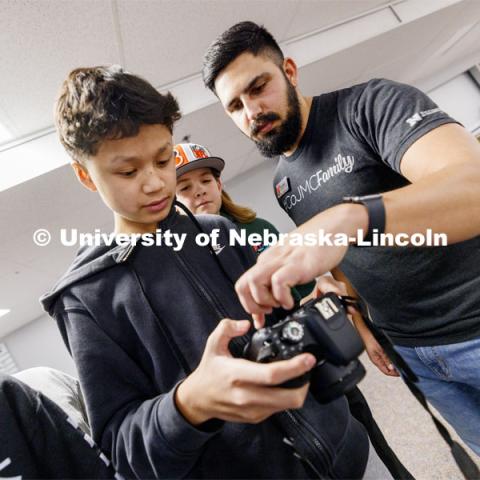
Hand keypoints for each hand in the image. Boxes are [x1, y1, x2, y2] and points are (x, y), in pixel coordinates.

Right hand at [175, 319, 315, 424]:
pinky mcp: (255, 418)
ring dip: (298, 391)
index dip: (294, 367)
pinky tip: (283, 385)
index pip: (271, 374)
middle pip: (287, 397)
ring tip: (299, 376)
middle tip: (308, 368)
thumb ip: (227, 328)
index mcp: (236, 374)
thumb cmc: (209, 371)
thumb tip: (246, 324)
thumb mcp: (213, 344)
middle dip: (305, 383)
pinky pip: (279, 410)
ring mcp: (251, 410)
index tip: (308, 358)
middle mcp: (245, 395)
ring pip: (287, 406)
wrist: (198, 400)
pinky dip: (286, 398)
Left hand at [236, 204, 366, 327]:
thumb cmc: (316, 243)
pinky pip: (278, 282)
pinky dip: (282, 297)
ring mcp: (283, 260)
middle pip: (243, 285)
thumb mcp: (292, 260)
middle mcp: (271, 259)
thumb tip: (278, 296)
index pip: (245, 284)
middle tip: (267, 312)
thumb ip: (282, 275)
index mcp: (267, 258)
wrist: (334, 226)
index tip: (260, 317)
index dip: (249, 305)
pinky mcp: (297, 263)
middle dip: (251, 305)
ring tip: (279, 305)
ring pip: (254, 283)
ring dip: (264, 301)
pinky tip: (292, 301)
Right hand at [357, 327, 398, 376]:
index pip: (386, 372)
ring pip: (386, 364)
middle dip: (394, 370)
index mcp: (376, 361)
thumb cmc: (370, 340)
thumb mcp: (380, 350)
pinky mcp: (378, 352)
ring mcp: (377, 356)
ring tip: (399, 364)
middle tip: (402, 368)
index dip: (394, 374)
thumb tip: (391, 368)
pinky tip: (393, 358)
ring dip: (393, 365)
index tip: (401, 373)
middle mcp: (377, 360)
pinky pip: (385, 359)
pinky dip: (390, 360)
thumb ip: (386, 359)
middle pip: (387, 369)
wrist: (366, 333)